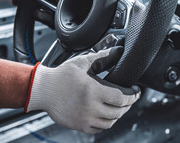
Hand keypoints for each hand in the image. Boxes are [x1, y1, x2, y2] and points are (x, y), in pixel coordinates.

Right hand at [24, 47, 140, 133]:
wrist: (42, 89)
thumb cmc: (61, 75)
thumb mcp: (83, 62)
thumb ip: (102, 57)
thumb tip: (118, 51)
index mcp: (93, 91)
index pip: (122, 98)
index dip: (133, 96)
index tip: (136, 91)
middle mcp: (90, 107)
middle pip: (119, 111)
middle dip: (128, 105)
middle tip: (130, 98)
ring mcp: (85, 119)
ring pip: (110, 122)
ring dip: (118, 114)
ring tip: (119, 106)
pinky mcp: (79, 125)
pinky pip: (98, 129)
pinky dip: (105, 123)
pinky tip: (105, 115)